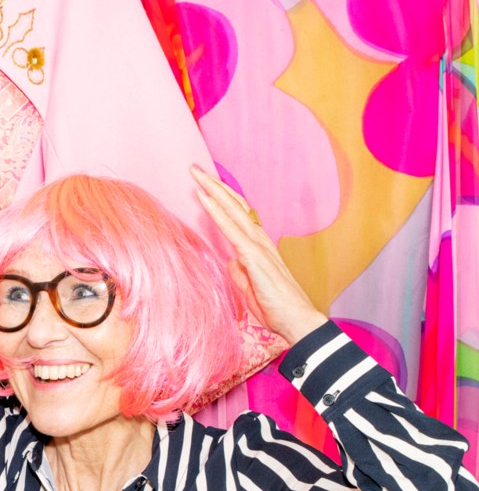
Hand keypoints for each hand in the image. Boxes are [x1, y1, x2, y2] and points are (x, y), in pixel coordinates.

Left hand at [191, 166, 327, 345]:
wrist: (296, 321)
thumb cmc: (276, 307)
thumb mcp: (250, 288)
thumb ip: (239, 273)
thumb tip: (230, 262)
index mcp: (258, 247)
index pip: (238, 216)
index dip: (221, 199)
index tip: (204, 186)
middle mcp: (260, 241)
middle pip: (235, 205)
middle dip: (214, 185)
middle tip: (194, 169)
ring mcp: (258, 246)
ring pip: (233, 210)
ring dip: (213, 191)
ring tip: (196, 175)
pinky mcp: (254, 256)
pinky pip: (232, 229)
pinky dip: (217, 212)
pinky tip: (204, 199)